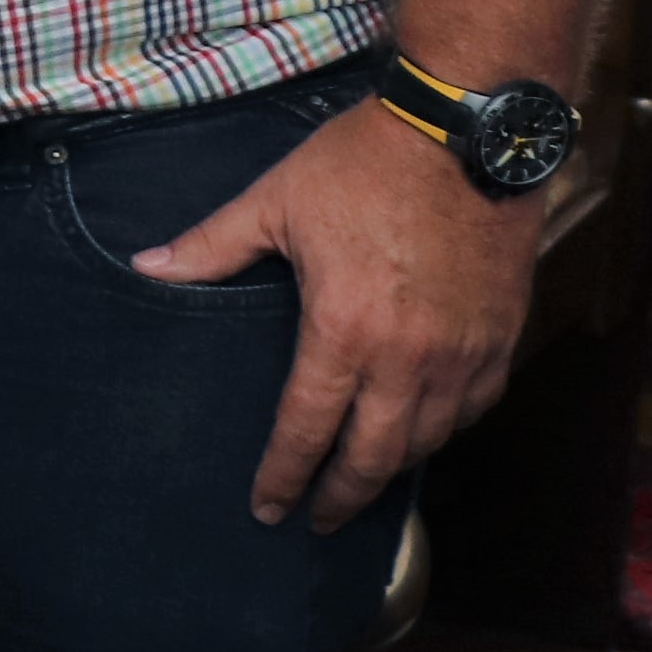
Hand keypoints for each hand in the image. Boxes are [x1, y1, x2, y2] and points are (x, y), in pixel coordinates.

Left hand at [137, 96, 540, 530]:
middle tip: (320, 521)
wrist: (466, 130)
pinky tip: (427, 428)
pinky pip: (477, 405)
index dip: (286, 476)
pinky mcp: (503, 335)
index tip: (270, 509)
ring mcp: (465, 352)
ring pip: (430, 438)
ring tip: (365, 478)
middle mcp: (410, 358)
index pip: (308, 429)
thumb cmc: (364, 163)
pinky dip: (448, 427)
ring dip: (394, 465)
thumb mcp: (275, 200)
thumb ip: (211, 246)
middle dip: (343, 496)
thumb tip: (148, 267)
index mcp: (345, 331)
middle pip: (375, 456)